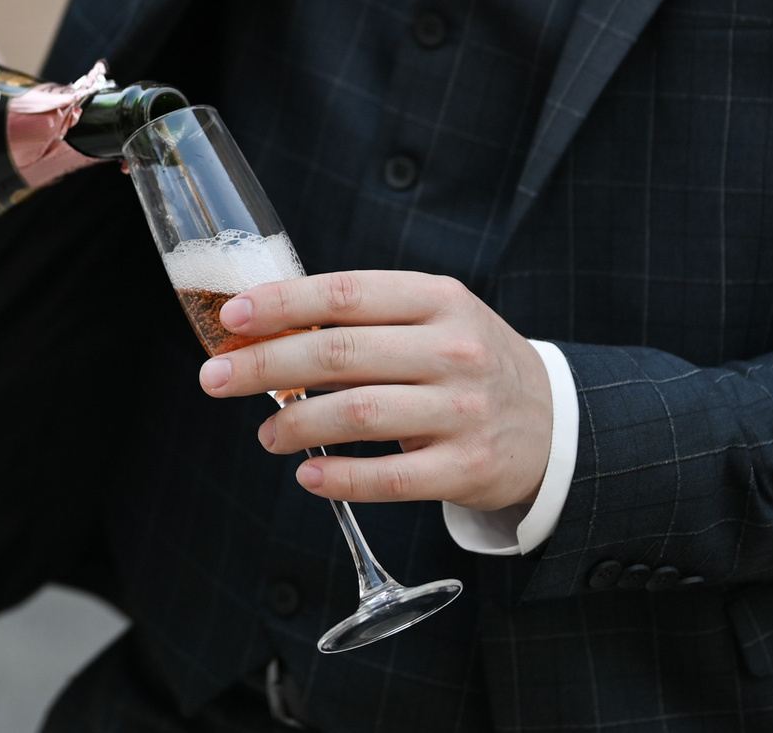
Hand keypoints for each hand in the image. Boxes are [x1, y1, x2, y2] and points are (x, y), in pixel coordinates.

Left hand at [199, 270, 552, 511]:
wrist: (556, 422)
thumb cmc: (468, 362)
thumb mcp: (432, 319)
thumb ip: (363, 319)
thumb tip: (266, 329)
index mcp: (437, 299)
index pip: (344, 293)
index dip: (281, 304)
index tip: (231, 317)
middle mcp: (453, 348)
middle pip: (340, 353)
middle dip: (265, 366)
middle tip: (215, 378)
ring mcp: (463, 409)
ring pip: (358, 414)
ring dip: (296, 426)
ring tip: (267, 433)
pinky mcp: (468, 467)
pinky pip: (391, 477)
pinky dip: (341, 479)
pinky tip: (308, 477)